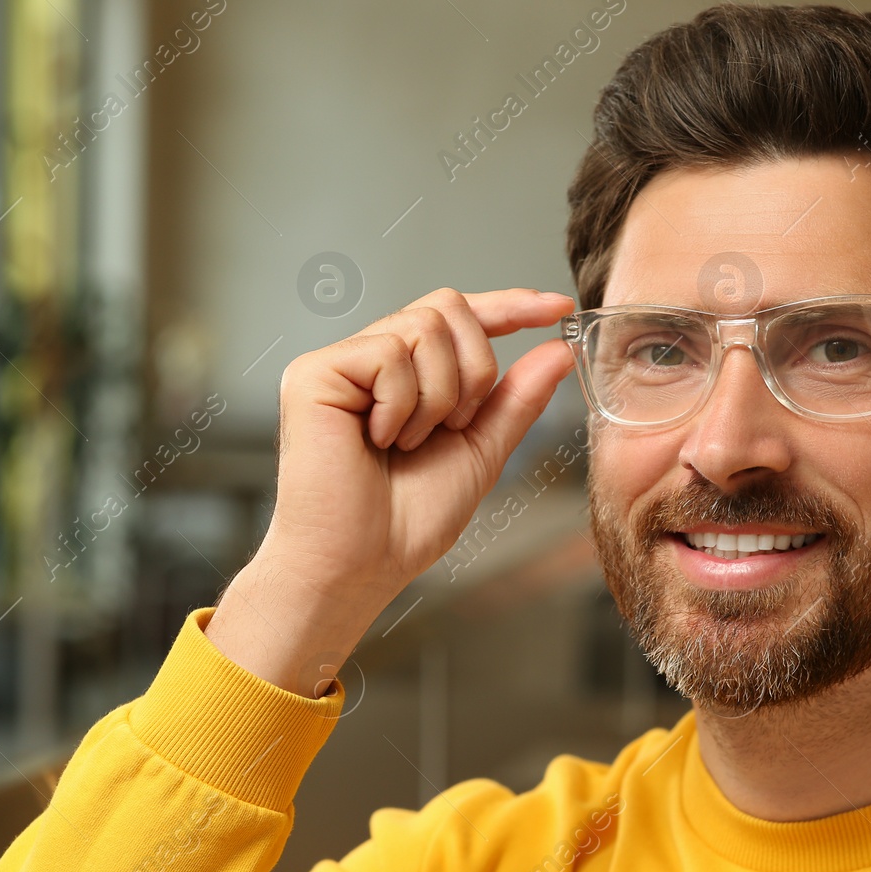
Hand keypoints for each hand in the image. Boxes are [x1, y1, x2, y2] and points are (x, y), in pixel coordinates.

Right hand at [205, 287, 576, 695]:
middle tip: (455, 426)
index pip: (460, 317)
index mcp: (405, 374)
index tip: (557, 308)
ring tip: (408, 442)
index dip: (509, 306)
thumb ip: (515, 399)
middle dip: (474, 369)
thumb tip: (557, 348)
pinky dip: (402, 404)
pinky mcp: (313, 373)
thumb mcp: (481, 452)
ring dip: (439, 396)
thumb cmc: (405, 522)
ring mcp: (339, 363)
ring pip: (423, 327)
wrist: (360, 565)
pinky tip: (379, 440)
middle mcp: (369, 358)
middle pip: (447, 309)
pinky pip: (387, 353)